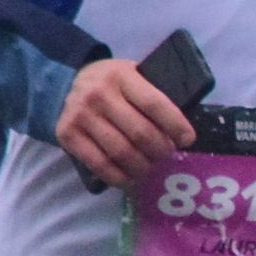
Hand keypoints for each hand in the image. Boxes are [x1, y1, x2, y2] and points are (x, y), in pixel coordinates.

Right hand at [58, 58, 194, 186]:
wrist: (68, 82)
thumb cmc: (112, 83)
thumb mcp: (133, 75)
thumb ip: (153, 93)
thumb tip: (181, 129)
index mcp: (121, 75)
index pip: (154, 104)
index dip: (175, 125)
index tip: (188, 140)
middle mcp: (98, 94)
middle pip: (140, 132)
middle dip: (160, 150)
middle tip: (167, 157)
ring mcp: (81, 114)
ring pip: (121, 151)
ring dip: (142, 166)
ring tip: (151, 169)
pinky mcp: (67, 133)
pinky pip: (99, 163)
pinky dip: (118, 177)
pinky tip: (130, 180)